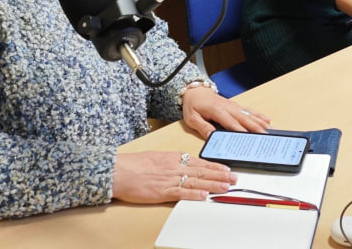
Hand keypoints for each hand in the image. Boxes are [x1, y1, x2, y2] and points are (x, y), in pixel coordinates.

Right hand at [111, 150, 235, 203]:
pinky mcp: (162, 191)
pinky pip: (181, 192)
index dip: (215, 166)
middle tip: (234, 177)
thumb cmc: (133, 164)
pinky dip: (194, 194)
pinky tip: (204, 195)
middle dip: (220, 175)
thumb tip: (183, 164)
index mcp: (173, 157)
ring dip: (213, 184)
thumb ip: (171, 161)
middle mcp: (174, 166)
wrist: (117, 171)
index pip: (199, 162)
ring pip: (196, 181)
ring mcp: (169, 179)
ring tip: (226, 186)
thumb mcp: (156, 157)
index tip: (226, 168)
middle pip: (202, 171)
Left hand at [180, 85, 271, 137]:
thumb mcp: (192, 118)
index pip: (231, 123)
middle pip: (245, 119)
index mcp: (217, 111)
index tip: (249, 139)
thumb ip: (203, 127)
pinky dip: (259, 116)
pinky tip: (267, 121)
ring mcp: (234, 106)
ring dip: (261, 123)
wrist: (195, 91)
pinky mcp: (236, 106)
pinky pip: (250, 111)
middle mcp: (228, 107)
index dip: (241, 131)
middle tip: (266, 137)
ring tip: (271, 130)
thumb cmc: (193, 105)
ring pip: (250, 115)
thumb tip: (212, 137)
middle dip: (256, 128)